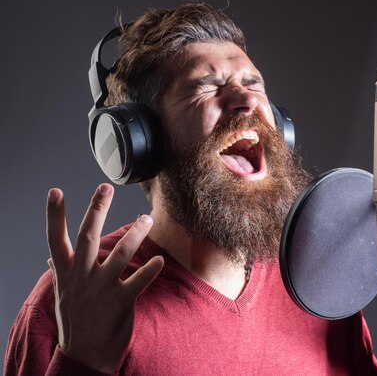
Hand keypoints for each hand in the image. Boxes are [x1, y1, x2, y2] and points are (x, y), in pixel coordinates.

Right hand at [46, 184, 163, 372]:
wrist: (84, 354)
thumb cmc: (75, 320)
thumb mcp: (62, 294)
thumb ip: (60, 271)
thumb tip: (51, 257)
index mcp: (66, 272)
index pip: (55, 238)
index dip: (55, 215)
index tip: (55, 191)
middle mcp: (82, 276)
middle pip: (88, 237)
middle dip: (96, 210)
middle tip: (105, 188)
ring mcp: (101, 289)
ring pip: (119, 254)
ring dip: (135, 234)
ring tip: (146, 218)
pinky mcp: (121, 302)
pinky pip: (138, 281)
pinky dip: (150, 270)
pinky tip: (160, 259)